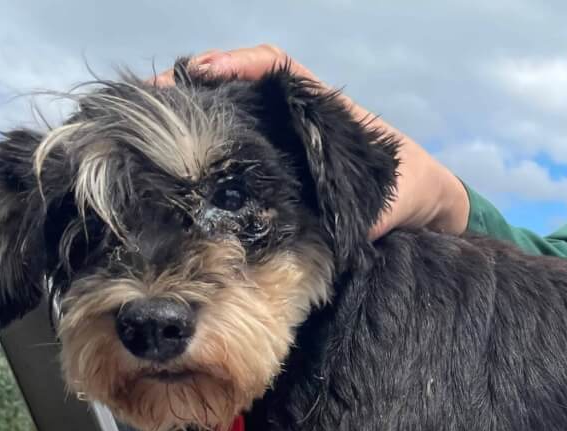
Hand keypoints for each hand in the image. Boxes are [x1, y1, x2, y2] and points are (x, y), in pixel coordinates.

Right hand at [154, 45, 470, 237]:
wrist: (422, 219)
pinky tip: (172, 178)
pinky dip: (204, 166)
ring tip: (145, 131)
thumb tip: (340, 230)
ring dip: (188, 126)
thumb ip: (371, 208)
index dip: (240, 64)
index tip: (206, 71)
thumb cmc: (411, 191)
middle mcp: (295, 126)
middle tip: (150, 100)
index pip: (275, 68)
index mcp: (321, 110)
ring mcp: (281, 154)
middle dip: (192, 92)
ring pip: (228, 128)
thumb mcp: (394, 193)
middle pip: (236, 93)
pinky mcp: (274, 187)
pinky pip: (235, 169)